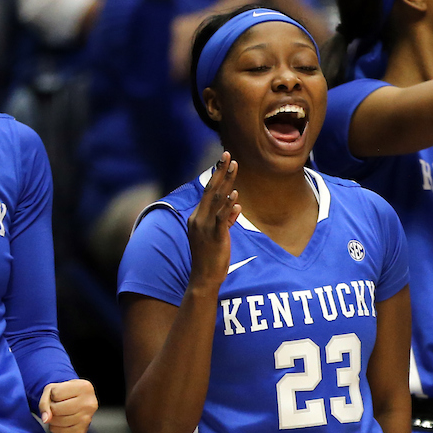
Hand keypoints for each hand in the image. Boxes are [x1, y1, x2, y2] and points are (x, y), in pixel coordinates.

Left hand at [40, 379, 97, 432]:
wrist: (78, 402)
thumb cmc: (66, 394)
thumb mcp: (53, 389)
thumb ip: (44, 401)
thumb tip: (46, 419)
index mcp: (84, 387)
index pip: (56, 394)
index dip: (53, 395)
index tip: (61, 395)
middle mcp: (89, 403)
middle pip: (56, 409)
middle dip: (52, 408)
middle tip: (59, 406)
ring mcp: (87, 419)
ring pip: (57, 422)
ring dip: (53, 419)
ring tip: (60, 413)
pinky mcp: (82, 432)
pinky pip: (60, 432)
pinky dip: (56, 428)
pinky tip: (62, 422)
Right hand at [187, 153, 240, 287]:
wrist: (204, 277)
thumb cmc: (211, 257)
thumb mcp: (218, 236)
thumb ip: (226, 219)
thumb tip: (236, 205)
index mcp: (197, 217)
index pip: (208, 193)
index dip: (217, 176)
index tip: (225, 161)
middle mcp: (198, 219)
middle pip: (210, 190)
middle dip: (220, 171)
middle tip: (228, 154)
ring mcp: (204, 227)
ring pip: (215, 199)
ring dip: (226, 181)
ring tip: (234, 166)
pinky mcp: (214, 236)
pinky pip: (221, 217)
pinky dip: (227, 205)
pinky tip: (234, 195)